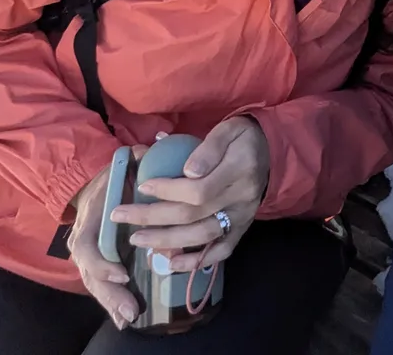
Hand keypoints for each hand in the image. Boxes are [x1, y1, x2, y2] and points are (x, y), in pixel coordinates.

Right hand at [67, 146, 146, 328]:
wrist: (94, 185)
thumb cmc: (112, 176)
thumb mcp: (120, 165)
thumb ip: (135, 159)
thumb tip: (148, 150)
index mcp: (88, 221)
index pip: (88, 248)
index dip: (103, 264)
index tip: (123, 272)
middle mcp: (84, 243)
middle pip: (92, 275)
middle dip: (110, 294)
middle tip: (130, 310)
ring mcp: (89, 257)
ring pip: (96, 285)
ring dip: (112, 303)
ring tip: (129, 319)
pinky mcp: (99, 265)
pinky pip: (104, 286)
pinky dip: (112, 303)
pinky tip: (126, 319)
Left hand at [111, 116, 271, 274]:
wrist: (271, 152)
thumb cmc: (242, 138)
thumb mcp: (228, 129)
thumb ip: (208, 147)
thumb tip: (187, 171)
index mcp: (239, 170)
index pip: (199, 189)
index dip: (167, 191)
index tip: (143, 186)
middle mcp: (241, 199)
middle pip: (193, 215)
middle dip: (152, 217)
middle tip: (120, 215)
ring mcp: (242, 217)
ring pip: (202, 236)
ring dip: (166, 241)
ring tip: (136, 240)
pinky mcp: (242, 229)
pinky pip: (221, 251)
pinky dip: (196, 262)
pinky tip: (171, 264)